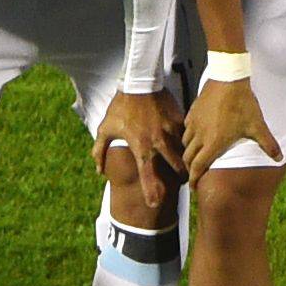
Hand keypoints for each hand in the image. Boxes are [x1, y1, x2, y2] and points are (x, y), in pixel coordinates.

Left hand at [95, 91, 184, 209]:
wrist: (139, 82)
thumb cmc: (120, 107)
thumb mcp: (105, 128)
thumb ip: (100, 151)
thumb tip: (98, 171)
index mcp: (141, 147)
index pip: (148, 175)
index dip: (152, 192)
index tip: (154, 204)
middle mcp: (159, 143)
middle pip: (177, 167)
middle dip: (181, 177)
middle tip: (182, 181)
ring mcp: (172, 131)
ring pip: (184, 151)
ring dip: (185, 159)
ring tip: (187, 163)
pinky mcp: (179, 120)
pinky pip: (185, 135)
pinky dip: (185, 141)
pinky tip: (186, 142)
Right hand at [184, 76, 280, 177]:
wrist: (228, 78)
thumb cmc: (242, 103)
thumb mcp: (257, 126)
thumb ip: (267, 144)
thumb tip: (278, 158)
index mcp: (213, 143)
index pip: (198, 167)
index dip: (195, 179)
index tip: (195, 186)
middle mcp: (200, 136)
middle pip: (188, 158)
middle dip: (190, 168)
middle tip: (195, 174)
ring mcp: (194, 123)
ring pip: (185, 144)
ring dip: (189, 153)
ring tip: (195, 156)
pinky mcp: (192, 112)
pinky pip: (186, 129)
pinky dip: (188, 137)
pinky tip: (196, 135)